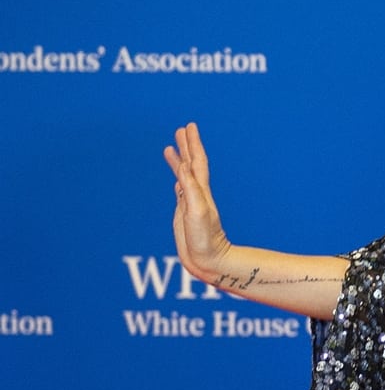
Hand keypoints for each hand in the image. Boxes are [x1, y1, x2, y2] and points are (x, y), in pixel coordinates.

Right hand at [163, 122, 232, 285]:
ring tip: (171, 148)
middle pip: (191, 164)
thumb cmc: (205, 239)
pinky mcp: (184, 215)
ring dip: (179, 161)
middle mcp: (196, 194)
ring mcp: (190, 204)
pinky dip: (177, 181)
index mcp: (200, 191)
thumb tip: (184, 165)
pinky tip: (176, 178)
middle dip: (186, 146)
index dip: (193, 143)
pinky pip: (180, 192)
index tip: (189, 126)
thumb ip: (190, 188)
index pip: (196, 161)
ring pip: (183, 176)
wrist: (208, 262)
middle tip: (181, 129)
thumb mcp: (197, 210)